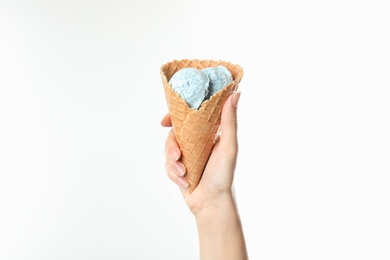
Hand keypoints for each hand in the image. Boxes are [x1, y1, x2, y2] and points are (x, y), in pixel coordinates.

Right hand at [161, 92, 240, 213]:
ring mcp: (186, 156)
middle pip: (173, 134)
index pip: (188, 118)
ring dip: (173, 163)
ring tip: (183, 172)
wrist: (211, 204)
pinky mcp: (178, 169)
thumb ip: (229, 121)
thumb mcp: (228, 146)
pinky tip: (185, 182)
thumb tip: (236, 94)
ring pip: (168, 150)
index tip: (165, 120)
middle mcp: (196, 143)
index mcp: (207, 134)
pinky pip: (167, 166)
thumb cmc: (223, 175)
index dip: (174, 116)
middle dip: (171, 146)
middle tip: (177, 156)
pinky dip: (174, 174)